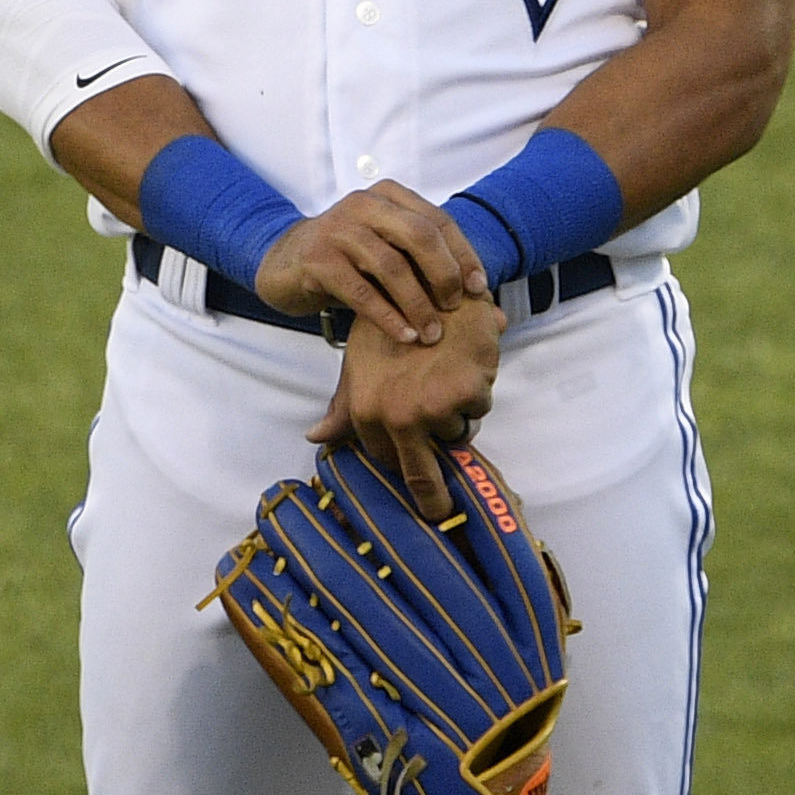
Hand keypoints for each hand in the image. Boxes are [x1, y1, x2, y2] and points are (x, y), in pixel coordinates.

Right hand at [255, 183, 490, 345]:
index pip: (438, 221)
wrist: (284, 263)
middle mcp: (364, 204)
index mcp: (388, 196)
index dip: (463, 255)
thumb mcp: (390, 256)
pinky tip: (405, 335)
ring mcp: (338, 229)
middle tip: (454, 308)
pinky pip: (361, 291)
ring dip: (417, 303)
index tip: (477, 289)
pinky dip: (388, 316)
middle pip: (420, 235)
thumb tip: (497, 315)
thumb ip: (433, 275)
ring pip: (391, 266)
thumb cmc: (349, 262)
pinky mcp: (318, 259)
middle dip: (444, 274)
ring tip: (432, 333)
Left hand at [312, 295, 504, 520]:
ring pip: (456, 433)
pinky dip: (477, 389)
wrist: (429, 282)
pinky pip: (478, 409)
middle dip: (432, 497)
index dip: (402, 467)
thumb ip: (344, 408)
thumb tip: (315, 439)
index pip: (388, 461)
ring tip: (447, 377)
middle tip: (439, 512)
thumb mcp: (359, 364)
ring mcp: (434, 407)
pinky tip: (465, 362)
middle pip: (421, 476)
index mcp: (366, 410)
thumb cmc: (389, 324)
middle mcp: (398, 415)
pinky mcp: (468, 393)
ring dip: (456, 416)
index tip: (415, 484)